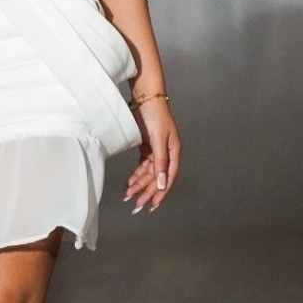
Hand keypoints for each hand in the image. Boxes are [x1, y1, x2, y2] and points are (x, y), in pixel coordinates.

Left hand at [124, 98, 180, 212]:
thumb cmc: (155, 115)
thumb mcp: (158, 139)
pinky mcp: (147, 146)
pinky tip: (129, 182)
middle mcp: (167, 153)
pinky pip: (143, 165)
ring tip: (128, 195)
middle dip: (147, 191)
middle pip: (157, 177)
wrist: (145, 97)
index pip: (168, 177)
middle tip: (136, 205)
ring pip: (148, 173)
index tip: (152, 205)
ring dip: (139, 184)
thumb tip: (161, 183)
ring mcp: (157, 150)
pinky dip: (136, 174)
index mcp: (174, 151)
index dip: (161, 192)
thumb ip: (159, 162)